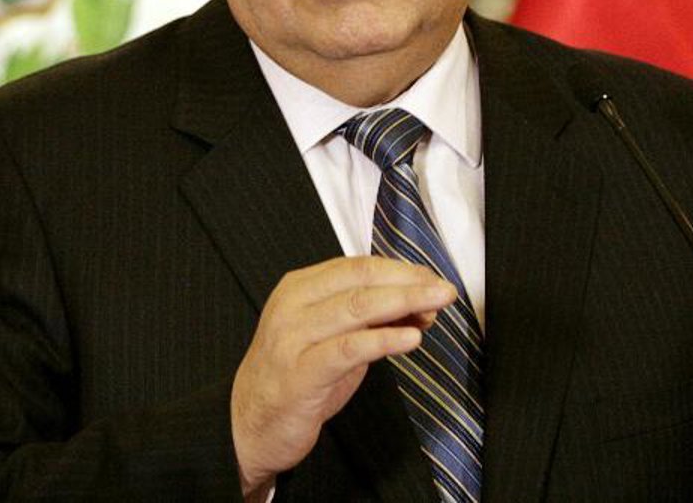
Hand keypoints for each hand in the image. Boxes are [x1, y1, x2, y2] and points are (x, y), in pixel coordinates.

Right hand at [230, 256, 455, 494]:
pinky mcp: (299, 374)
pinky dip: (382, 340)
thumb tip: (421, 304)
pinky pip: (347, 349)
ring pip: (355, 308)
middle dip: (408, 282)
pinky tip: (410, 338)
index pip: (357, 266)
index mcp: (299, 288)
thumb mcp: (332, 339)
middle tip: (444, 290)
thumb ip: (369, 320)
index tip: (432, 279)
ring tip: (435, 306)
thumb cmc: (295, 378)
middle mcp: (293, 306)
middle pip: (359, 281)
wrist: (248, 425)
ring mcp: (292, 338)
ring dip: (403, 303)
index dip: (400, 270)